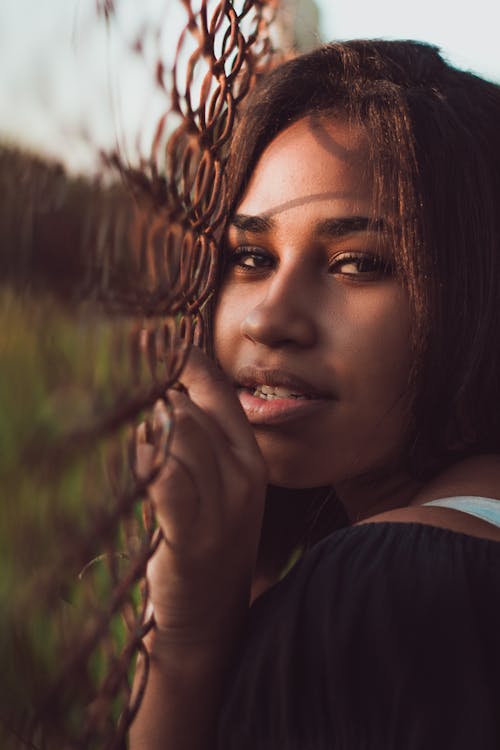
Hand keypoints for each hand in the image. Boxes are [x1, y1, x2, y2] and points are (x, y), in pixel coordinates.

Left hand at [136, 346, 267, 642]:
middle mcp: (243, 477)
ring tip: (135, 442)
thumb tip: (164, 393)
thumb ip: (201, 440)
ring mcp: (222, 508)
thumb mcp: (219, 486)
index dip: (186, 361)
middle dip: (155, 401)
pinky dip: (147, 460)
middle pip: (192, 411)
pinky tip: (136, 461)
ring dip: (147, 431)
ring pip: (179, 437)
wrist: (211, 617)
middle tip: (131, 406)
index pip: (219, 393)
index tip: (155, 341)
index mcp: (250, 459)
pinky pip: (167, 480)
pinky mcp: (194, 536)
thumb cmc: (208, 540)